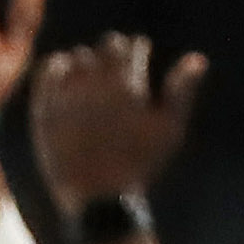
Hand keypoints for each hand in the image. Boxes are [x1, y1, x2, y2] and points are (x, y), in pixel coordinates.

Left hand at [31, 30, 203, 209]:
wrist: (97, 199)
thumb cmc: (139, 165)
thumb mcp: (169, 131)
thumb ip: (182, 91)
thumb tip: (197, 58)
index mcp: (128, 86)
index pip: (131, 45)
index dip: (137, 51)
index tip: (137, 62)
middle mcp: (97, 87)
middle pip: (105, 46)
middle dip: (113, 54)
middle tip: (114, 70)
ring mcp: (68, 98)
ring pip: (76, 57)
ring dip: (85, 63)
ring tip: (90, 79)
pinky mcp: (45, 110)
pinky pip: (46, 72)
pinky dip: (56, 69)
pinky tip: (65, 80)